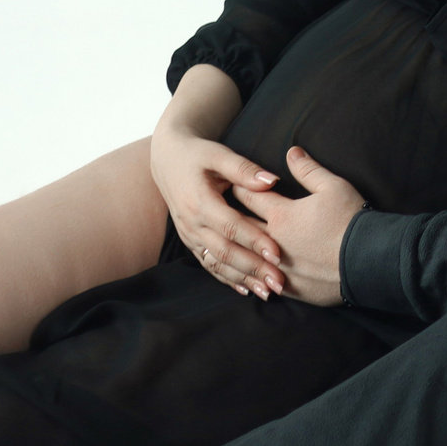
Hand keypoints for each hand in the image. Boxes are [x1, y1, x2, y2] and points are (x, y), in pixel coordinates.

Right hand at [150, 123, 284, 299]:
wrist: (167, 159)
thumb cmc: (199, 154)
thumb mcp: (218, 154)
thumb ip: (244, 168)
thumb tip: (272, 181)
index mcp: (199, 200)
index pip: (230, 225)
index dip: (254, 240)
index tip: (278, 254)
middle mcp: (192, 222)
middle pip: (225, 251)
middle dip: (253, 269)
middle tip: (279, 282)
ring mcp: (189, 235)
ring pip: (217, 263)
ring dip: (243, 279)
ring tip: (268, 292)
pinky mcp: (191, 241)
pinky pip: (209, 264)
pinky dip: (228, 279)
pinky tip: (247, 290)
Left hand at [232, 147, 367, 305]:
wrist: (370, 261)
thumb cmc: (351, 220)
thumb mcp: (333, 187)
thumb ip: (308, 169)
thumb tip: (291, 152)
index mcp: (282, 215)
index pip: (250, 196)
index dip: (239, 187)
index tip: (229, 182)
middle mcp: (274, 242)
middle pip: (242, 227)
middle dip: (229, 218)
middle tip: (218, 211)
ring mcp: (280, 268)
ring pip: (248, 258)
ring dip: (237, 251)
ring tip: (225, 245)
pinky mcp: (290, 288)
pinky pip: (263, 281)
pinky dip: (253, 276)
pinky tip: (247, 274)